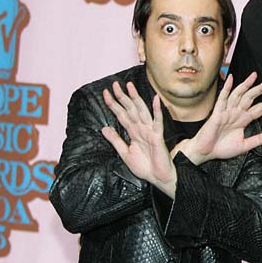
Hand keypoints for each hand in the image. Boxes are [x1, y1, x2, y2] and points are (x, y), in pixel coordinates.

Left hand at [101, 81, 176, 196]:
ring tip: (129, 86)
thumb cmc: (145, 167)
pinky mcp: (157, 136)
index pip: (121, 114)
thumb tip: (103, 128)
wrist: (158, 178)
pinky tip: (155, 99)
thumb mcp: (124, 153)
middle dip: (121, 97)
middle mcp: (141, 129)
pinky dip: (157, 110)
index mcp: (133, 132)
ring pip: (141, 111)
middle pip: (130, 109)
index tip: (105, 93)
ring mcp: (150, 131)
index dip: (113, 104)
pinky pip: (157, 121)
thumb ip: (115, 140)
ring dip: (135, 98)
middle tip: (114, 84)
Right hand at [176, 72, 261, 164]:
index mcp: (243, 120)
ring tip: (254, 76)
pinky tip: (231, 78)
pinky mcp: (217, 113)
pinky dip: (227, 88)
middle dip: (260, 88)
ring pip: (238, 95)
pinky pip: (222, 98)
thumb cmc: (222, 148)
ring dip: (246, 84)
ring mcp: (227, 111)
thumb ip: (261, 139)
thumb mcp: (246, 145)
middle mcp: (236, 113)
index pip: (259, 109)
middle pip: (250, 97)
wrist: (206, 152)